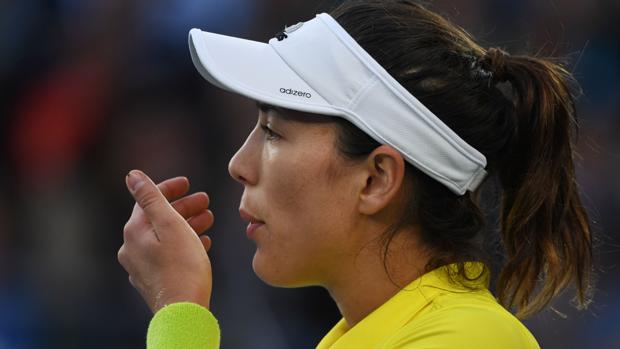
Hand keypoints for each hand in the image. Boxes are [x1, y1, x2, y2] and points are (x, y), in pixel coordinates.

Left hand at [118, 170, 213, 312]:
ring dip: (186, 224)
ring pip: (165, 236)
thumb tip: (132, 175)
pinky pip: (167, 254)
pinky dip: (184, 244)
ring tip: (209, 220)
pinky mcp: (153, 280)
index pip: (149, 200)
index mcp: (134, 232)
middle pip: (158, 218)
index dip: (170, 188)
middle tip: (205, 202)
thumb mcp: (171, 225)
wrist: (184, 311)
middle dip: (183, 207)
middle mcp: (132, 248)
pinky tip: (202, 242)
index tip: (189, 183)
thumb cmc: (182, 267)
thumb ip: (151, 198)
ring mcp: (141, 266)